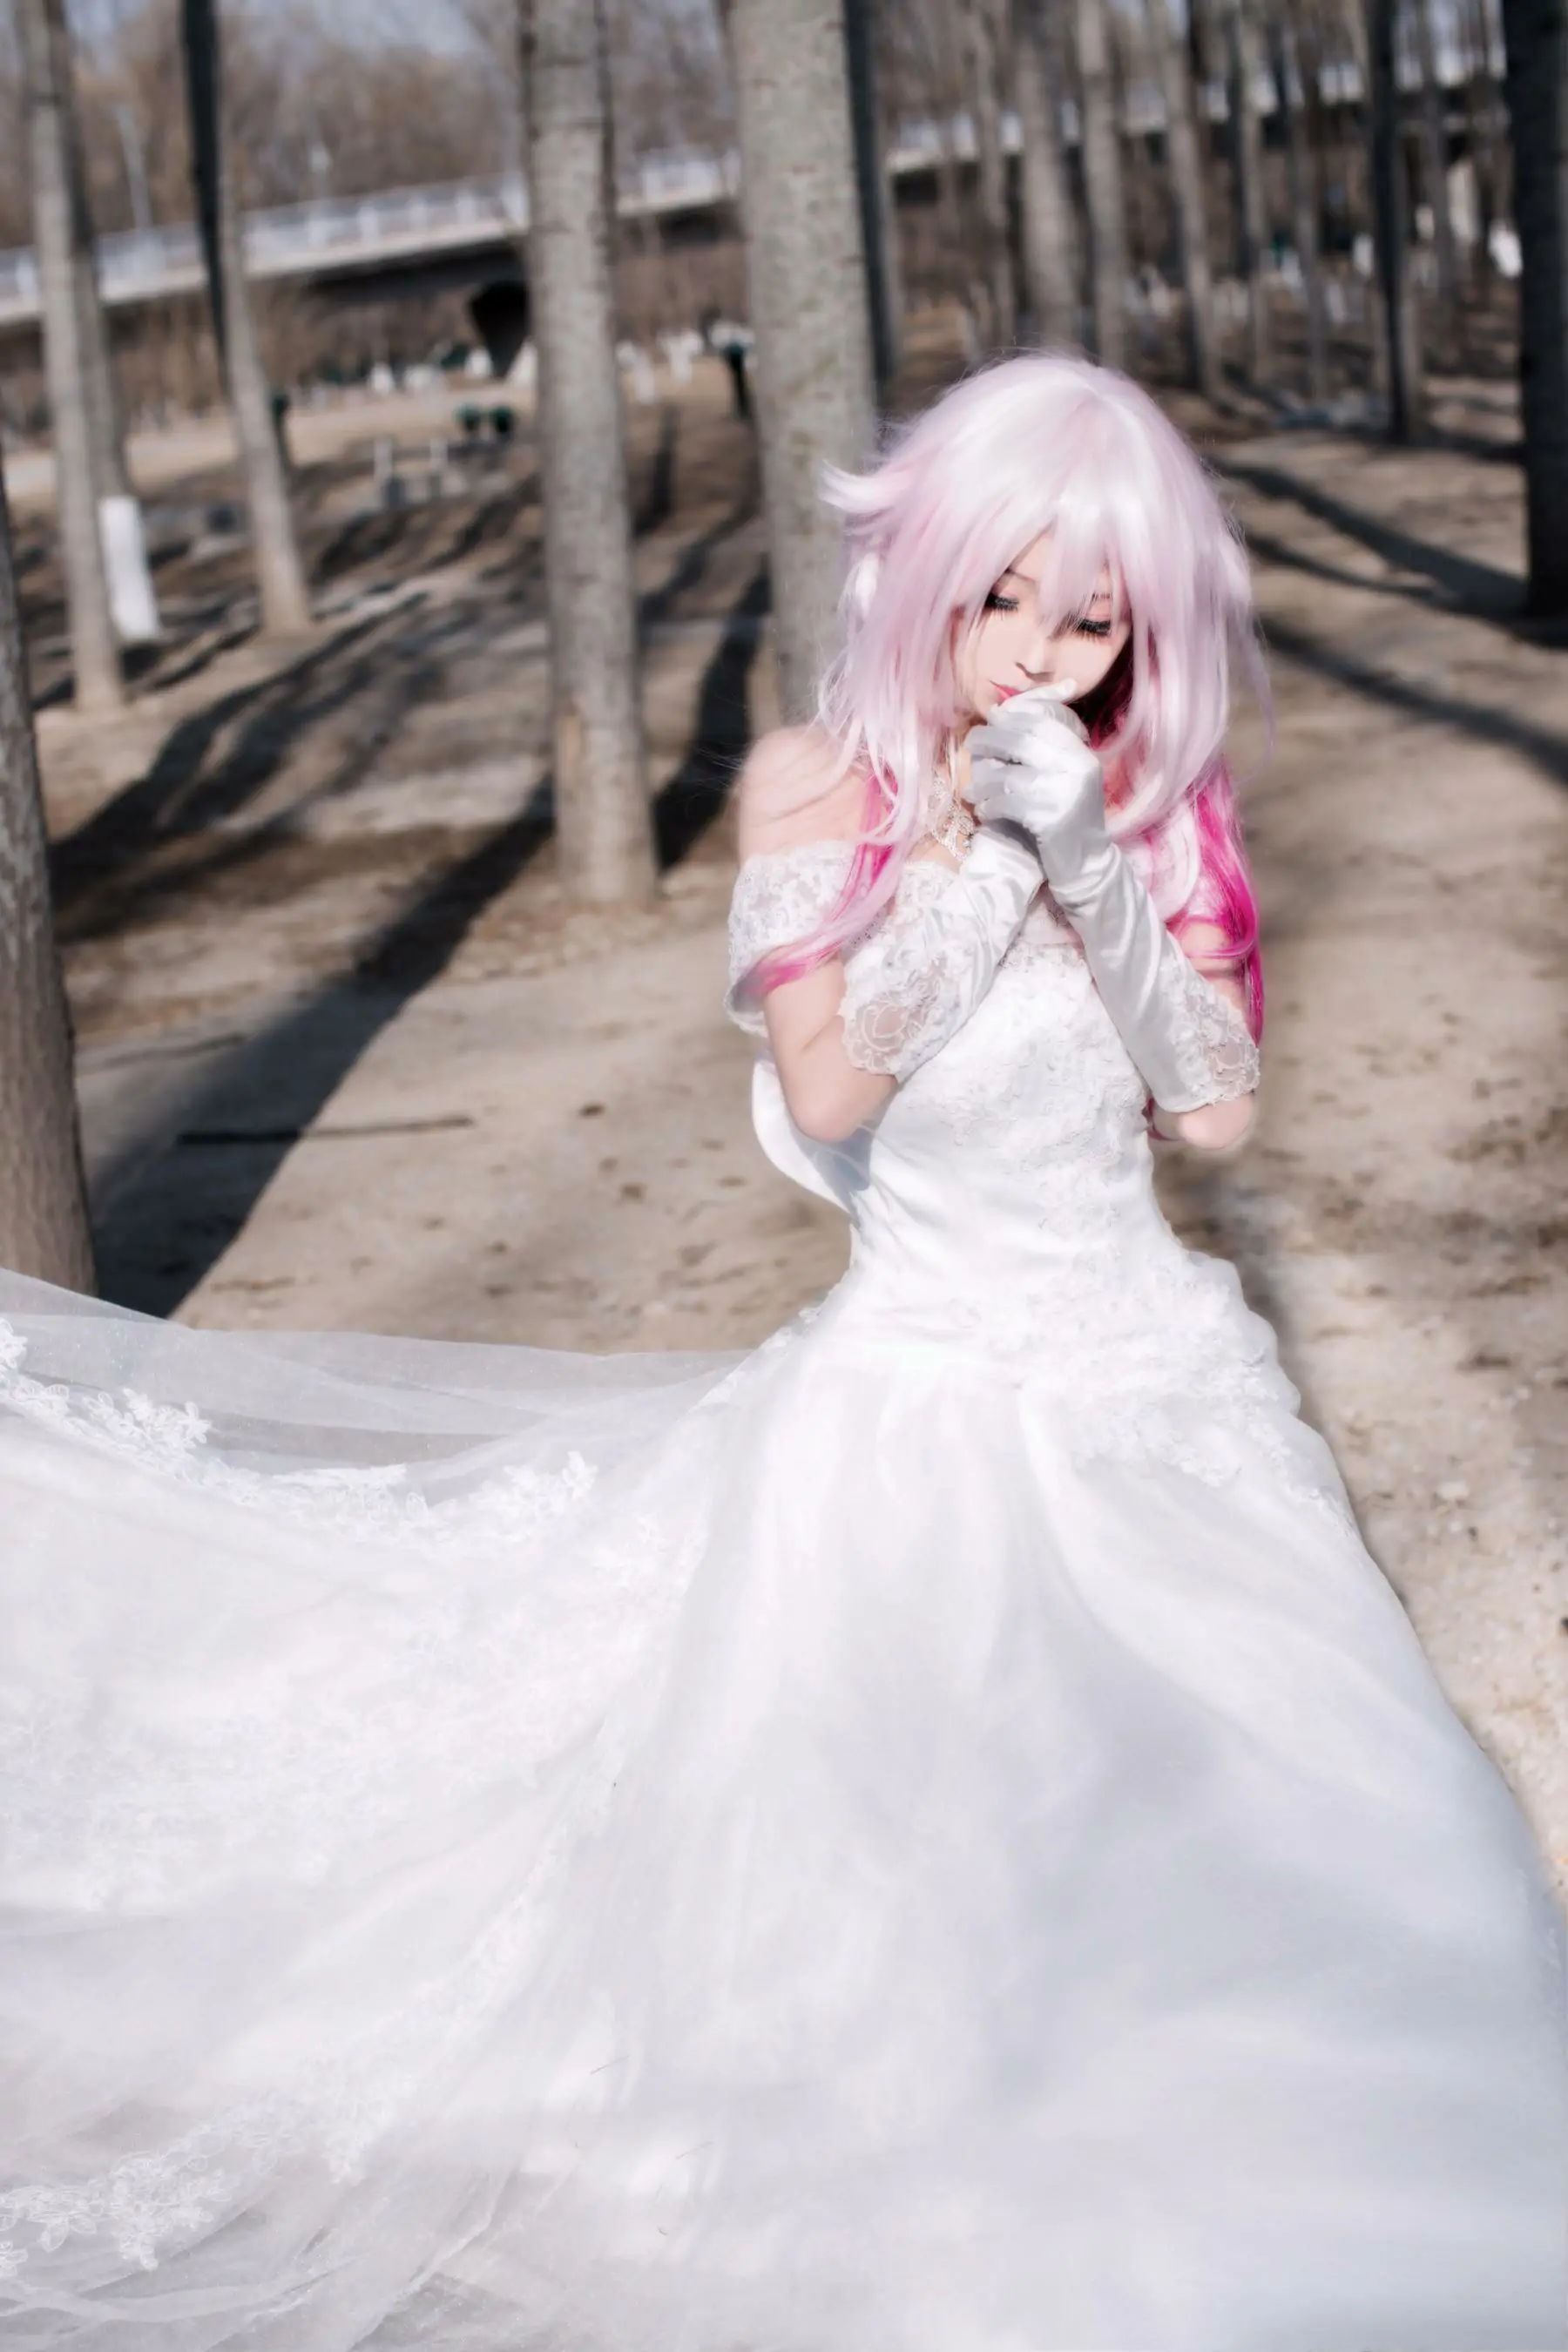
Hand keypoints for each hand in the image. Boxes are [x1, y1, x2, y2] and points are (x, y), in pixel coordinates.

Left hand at [965, 686, 1110, 900]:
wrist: (1086, 863)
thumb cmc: (1067, 817)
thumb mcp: (1066, 777)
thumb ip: (1043, 749)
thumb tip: (999, 713)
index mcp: (1082, 754)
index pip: (1043, 722)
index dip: (1012, 717)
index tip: (991, 719)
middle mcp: (1078, 768)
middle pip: (1022, 741)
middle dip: (990, 739)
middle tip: (970, 744)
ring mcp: (1065, 793)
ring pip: (1009, 776)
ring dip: (982, 783)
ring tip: (970, 792)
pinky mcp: (1050, 819)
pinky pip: (1007, 805)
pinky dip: (989, 807)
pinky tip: (983, 812)